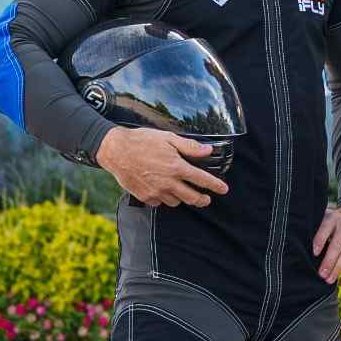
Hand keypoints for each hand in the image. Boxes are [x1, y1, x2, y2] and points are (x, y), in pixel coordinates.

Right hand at [96, 128, 229, 208]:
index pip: (202, 180)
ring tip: (181, 189)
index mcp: (176, 167)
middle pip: (192, 198)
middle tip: (206, 199)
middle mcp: (168, 182)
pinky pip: (160, 202)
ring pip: (176, 202)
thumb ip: (189, 146)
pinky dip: (164, 198)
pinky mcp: (145, 197)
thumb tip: (208, 150)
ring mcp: (156, 192)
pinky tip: (162, 189)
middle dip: (202, 200)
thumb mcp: (168, 138)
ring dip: (182, 197)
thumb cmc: (142, 141)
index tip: (224, 189)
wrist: (116, 151)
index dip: (215, 185)